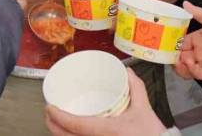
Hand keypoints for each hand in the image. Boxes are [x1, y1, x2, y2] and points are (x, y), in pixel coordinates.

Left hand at [44, 68, 165, 135]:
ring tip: (56, 122)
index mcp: (107, 131)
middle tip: (50, 112)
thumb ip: (135, 88)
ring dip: (60, 133)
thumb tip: (127, 72)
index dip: (58, 116)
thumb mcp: (144, 110)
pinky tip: (69, 133)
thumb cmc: (151, 135)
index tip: (50, 106)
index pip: (75, 124)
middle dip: (52, 125)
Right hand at [174, 1, 201, 81]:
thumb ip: (200, 14)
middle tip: (169, 56)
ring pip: (185, 68)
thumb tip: (185, 3)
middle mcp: (197, 51)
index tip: (164, 45)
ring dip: (179, 66)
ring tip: (179, 62)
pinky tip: (191, 64)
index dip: (171, 45)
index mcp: (196, 39)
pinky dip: (190, 71)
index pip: (179, 44)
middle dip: (172, 58)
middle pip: (179, 57)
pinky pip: (196, 74)